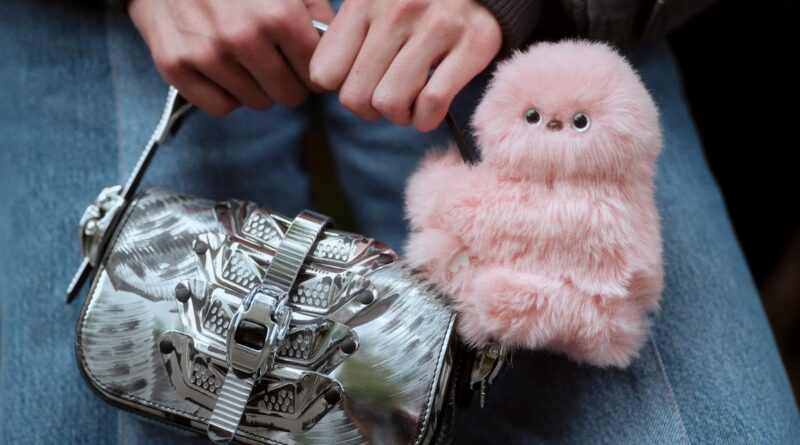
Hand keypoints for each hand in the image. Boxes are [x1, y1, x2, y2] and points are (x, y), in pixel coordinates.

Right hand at [129, 0, 332, 115]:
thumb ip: (315, 10)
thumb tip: (338, 47)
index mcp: (278, 13)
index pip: (316, 72)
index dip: (315, 69)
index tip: (304, 62)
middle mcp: (242, 36)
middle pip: (290, 94)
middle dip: (289, 82)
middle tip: (278, 64)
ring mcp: (206, 53)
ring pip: (258, 103)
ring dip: (258, 87)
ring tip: (246, 59)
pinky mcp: (175, 65)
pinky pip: (221, 107)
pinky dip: (226, 94)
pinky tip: (224, 70)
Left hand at [309, 0, 501, 131]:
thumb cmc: (421, 3)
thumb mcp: (377, 3)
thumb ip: (350, 34)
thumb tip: (324, 82)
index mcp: (365, 2)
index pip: (324, 73)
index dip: (340, 89)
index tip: (359, 86)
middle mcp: (397, 11)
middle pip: (355, 96)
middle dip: (370, 110)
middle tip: (388, 100)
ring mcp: (436, 27)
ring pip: (390, 102)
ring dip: (400, 116)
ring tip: (411, 104)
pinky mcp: (472, 44)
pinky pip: (432, 102)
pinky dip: (427, 119)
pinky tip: (429, 111)